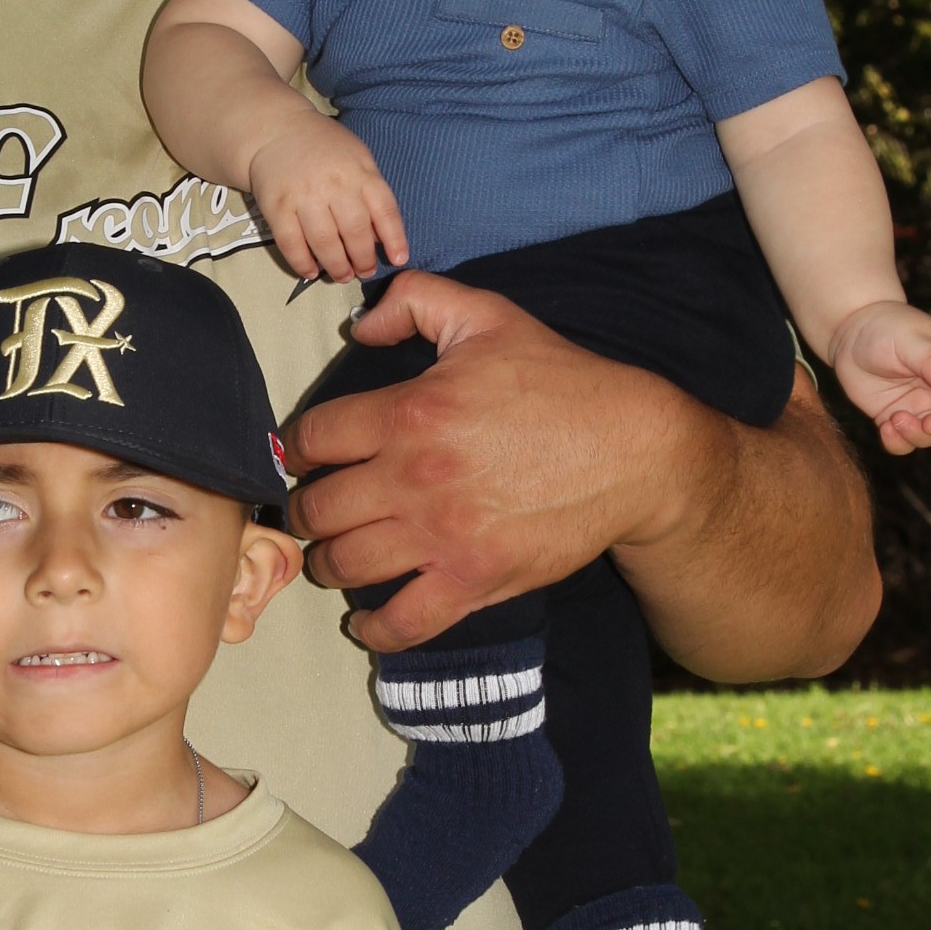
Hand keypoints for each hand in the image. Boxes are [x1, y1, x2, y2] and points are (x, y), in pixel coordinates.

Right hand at [246, 113, 408, 284]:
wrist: (277, 130)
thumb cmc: (324, 148)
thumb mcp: (357, 159)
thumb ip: (370, 192)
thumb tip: (379, 238)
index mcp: (359, 171)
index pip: (384, 210)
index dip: (395, 238)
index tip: (399, 259)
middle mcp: (334, 184)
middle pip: (355, 233)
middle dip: (363, 260)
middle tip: (364, 271)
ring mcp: (304, 196)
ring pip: (325, 243)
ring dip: (337, 267)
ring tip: (342, 276)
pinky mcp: (277, 207)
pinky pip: (292, 244)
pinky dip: (302, 263)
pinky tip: (311, 271)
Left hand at [287, 272, 702, 651]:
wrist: (633, 451)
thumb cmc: (561, 382)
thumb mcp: (489, 316)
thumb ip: (416, 300)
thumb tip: (362, 325)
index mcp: (409, 413)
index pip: (312, 438)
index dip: (297, 447)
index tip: (303, 456)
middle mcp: (413, 478)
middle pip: (318, 509)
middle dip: (306, 511)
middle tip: (315, 511)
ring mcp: (441, 537)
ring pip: (345, 565)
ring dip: (329, 563)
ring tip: (335, 556)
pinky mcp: (473, 580)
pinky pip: (402, 622)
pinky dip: (374, 629)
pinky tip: (366, 619)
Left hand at [828, 301, 930, 454]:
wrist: (851, 332)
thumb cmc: (887, 326)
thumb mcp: (910, 338)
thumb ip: (930, 360)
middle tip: (928, 424)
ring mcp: (916, 406)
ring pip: (929, 435)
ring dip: (917, 435)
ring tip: (895, 420)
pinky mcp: (893, 416)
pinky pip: (902, 440)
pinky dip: (897, 442)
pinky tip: (885, 428)